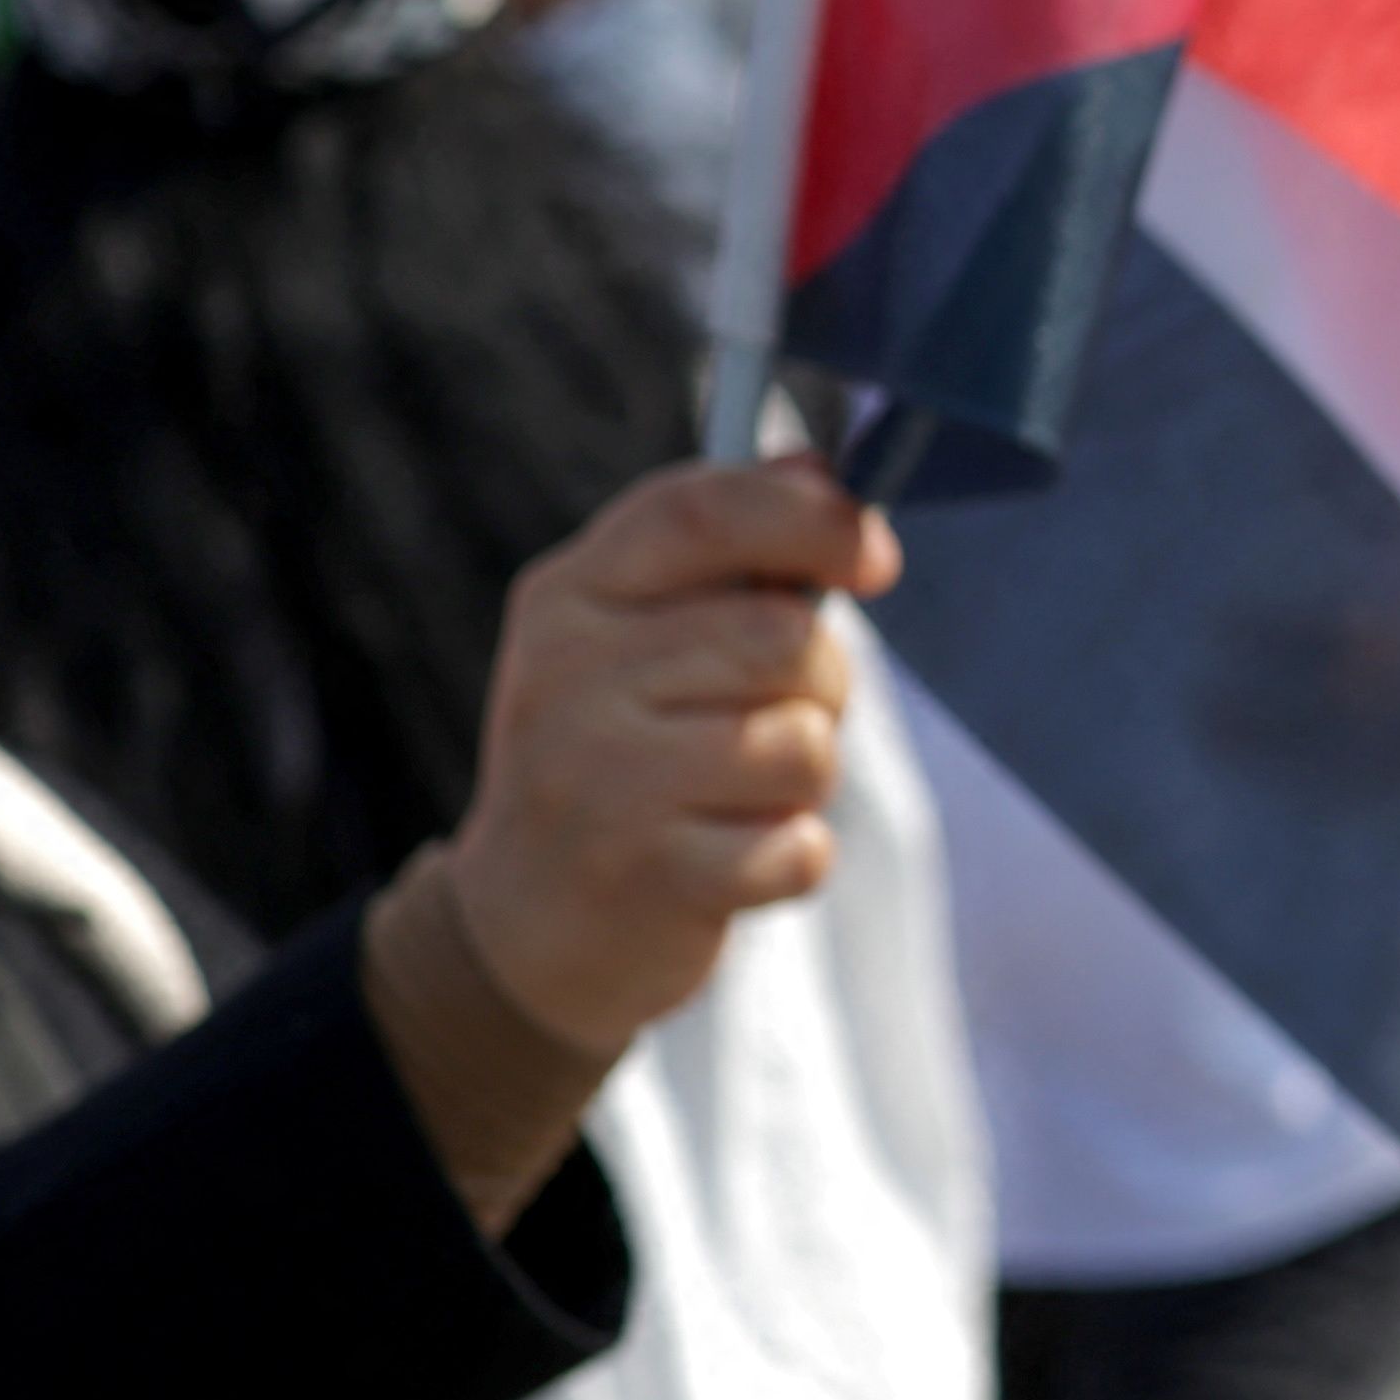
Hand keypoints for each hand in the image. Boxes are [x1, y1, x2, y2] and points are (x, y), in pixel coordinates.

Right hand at [442, 460, 893, 1054]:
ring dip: (804, 779)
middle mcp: (568, 675)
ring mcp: (598, 779)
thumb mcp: (631, 640)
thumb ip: (721, 556)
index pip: (701, 511)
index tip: (876, 556)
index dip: (810, 519)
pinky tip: (730, 862)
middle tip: (764, 725)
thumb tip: (819, 470)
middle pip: (783, 636)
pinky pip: (800, 845)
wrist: (523, 930)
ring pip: (802, 742)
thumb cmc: (615, 761)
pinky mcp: (644, 876)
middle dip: (816, 686)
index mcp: (570, 596)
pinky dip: (793, 858)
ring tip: (734, 798)